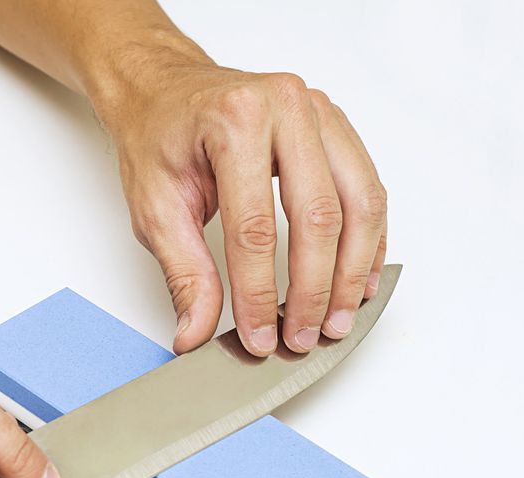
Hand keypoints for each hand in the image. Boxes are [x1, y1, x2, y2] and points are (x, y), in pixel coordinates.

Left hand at [98, 58, 386, 354]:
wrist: (164, 92)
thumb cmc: (159, 140)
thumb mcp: (155, 211)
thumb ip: (184, 275)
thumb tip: (196, 333)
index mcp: (233, 123)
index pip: (255, 229)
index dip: (259, 294)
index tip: (260, 338)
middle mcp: (284, 108)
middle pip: (319, 216)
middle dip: (315, 290)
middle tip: (304, 337)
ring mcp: (318, 113)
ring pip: (359, 203)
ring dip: (352, 271)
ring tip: (337, 320)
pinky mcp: (336, 127)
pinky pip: (368, 189)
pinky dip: (367, 242)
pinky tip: (356, 280)